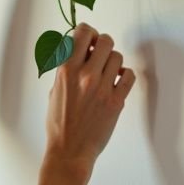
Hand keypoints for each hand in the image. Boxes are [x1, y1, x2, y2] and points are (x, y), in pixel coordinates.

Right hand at [43, 23, 135, 174]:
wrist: (69, 151)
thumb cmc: (59, 124)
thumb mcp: (54, 90)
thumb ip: (66, 68)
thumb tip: (79, 50)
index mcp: (66, 71)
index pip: (82, 33)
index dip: (87, 33)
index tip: (89, 40)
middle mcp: (85, 76)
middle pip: (105, 40)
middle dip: (103, 45)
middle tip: (99, 55)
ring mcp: (102, 88)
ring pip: (117, 57)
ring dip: (112, 62)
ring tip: (105, 74)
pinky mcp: (116, 101)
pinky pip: (129, 75)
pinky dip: (124, 75)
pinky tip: (116, 83)